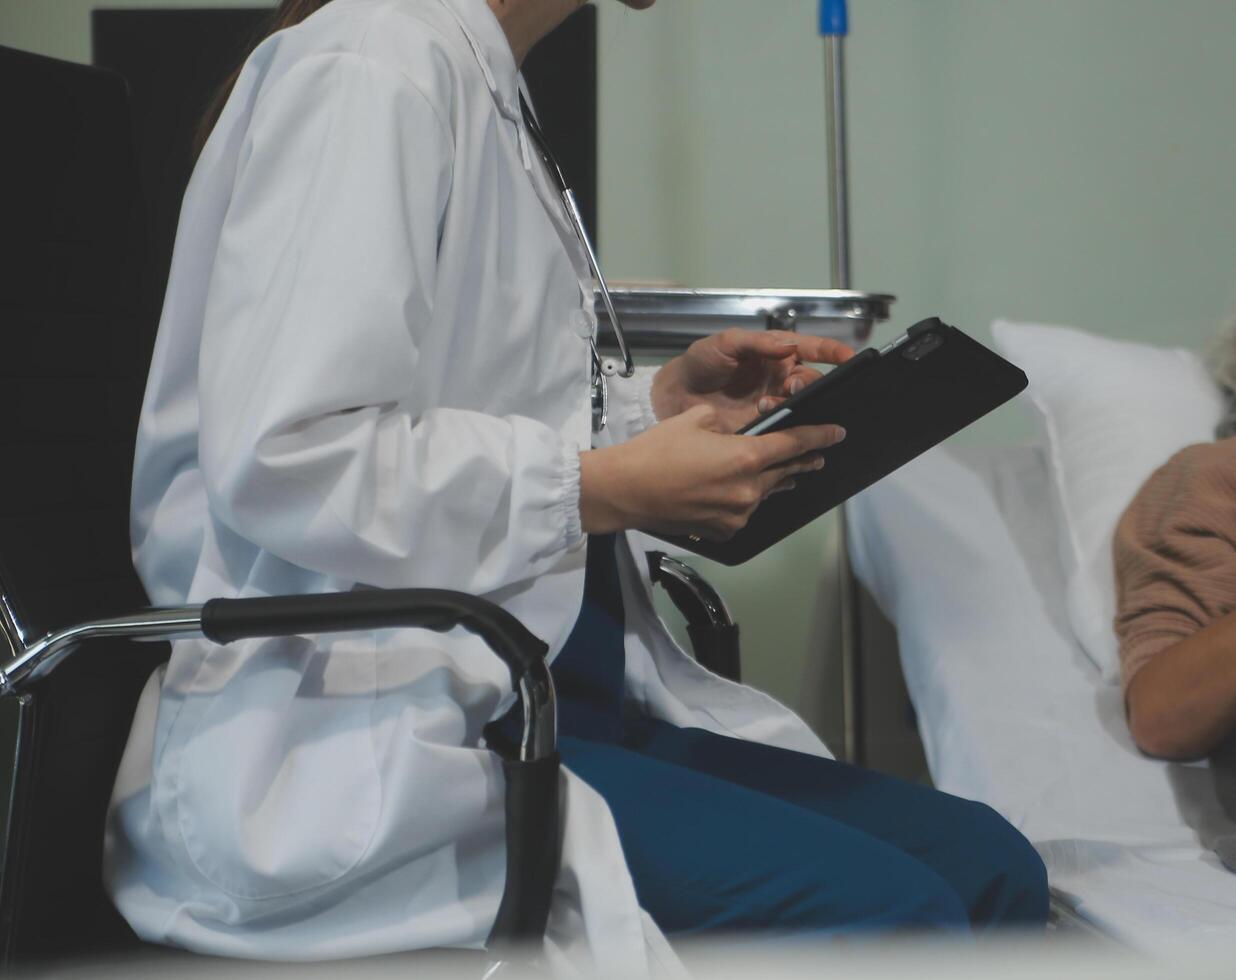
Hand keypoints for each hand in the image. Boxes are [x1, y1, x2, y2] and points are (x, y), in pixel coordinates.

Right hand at [579, 405, 846, 539]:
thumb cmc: (655, 451)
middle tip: (819, 457)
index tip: (838, 434)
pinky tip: (738, 495)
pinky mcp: (722, 531)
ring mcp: (737, 515)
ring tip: (788, 475)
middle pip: (786, 472)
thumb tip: (735, 429)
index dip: (819, 436)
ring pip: (765, 494)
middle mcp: (749, 490)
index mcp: (745, 457)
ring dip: (774, 482)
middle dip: (804, 462)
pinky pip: (742, 513)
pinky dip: (744, 501)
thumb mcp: (694, 419)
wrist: (625, 491)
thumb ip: (725, 423)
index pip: (794, 444)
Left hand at [650, 329, 853, 433]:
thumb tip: (788, 345)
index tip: (850, 356)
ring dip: (793, 407)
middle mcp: (780, 379)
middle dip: (807, 384)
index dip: (833, 351)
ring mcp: (774, 404)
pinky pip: (784, 429)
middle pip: (811, 382)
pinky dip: (786, 430)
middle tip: (790, 388)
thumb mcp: (724, 344)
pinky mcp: (763, 427)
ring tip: (766, 406)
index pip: (812, 349)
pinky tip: (778, 430)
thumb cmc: (700, 363)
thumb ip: (755, 343)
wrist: (674, 395)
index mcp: (776, 354)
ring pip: (801, 407)